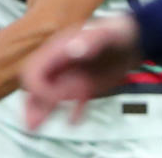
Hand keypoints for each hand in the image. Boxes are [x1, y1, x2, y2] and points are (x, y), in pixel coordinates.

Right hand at [21, 17, 140, 129]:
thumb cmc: (114, 32)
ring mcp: (71, 78)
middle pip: (36, 86)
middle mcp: (58, 66)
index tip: (47, 98)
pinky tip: (72, 121)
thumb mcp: (103, 34)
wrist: (132, 38)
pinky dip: (72, 113)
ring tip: (35, 128)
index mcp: (56, 51)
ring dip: (43, 111)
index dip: (36, 86)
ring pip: (50, 97)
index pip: (34, 70)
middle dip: (31, 104)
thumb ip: (88, 40)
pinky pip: (74, 102)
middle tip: (29, 123)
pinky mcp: (84, 87)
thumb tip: (71, 49)